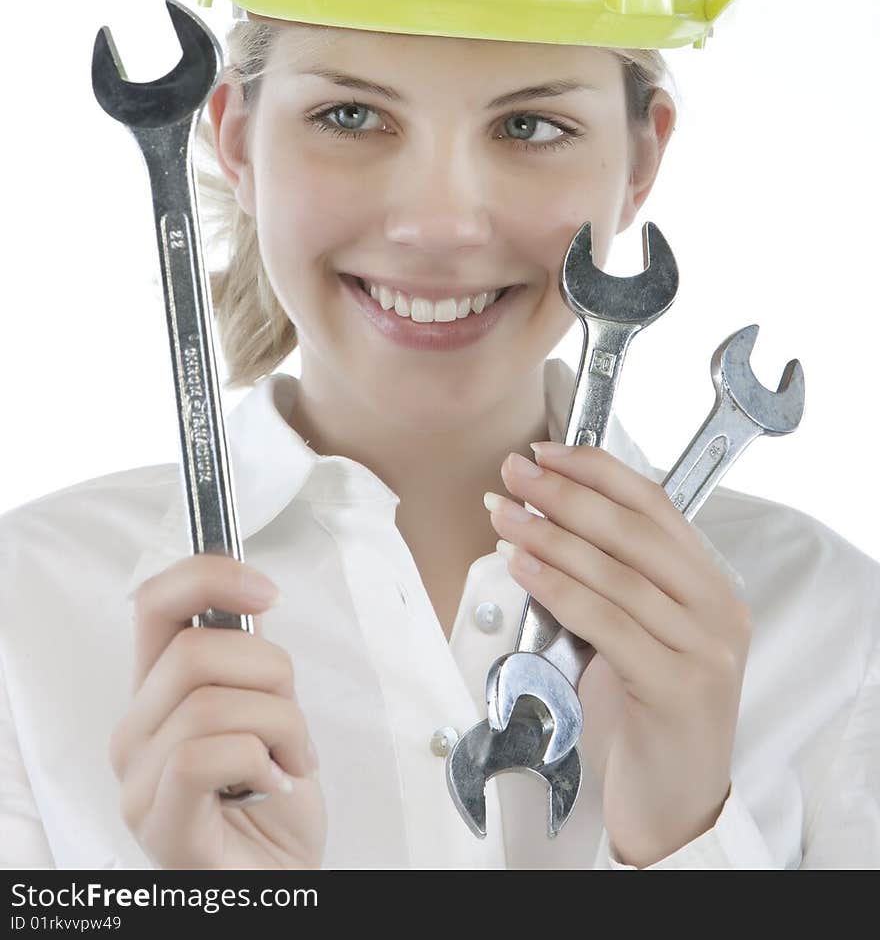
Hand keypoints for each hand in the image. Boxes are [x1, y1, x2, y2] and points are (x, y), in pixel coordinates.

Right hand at [109, 554, 326, 869]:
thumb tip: (254, 600)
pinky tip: (273, 786)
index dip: (210, 577)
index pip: (154, 603)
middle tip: (292, 720)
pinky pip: (203, 756)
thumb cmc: (274, 802)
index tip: (268, 592)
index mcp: (157, 693)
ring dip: (278, 723)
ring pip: (207, 703)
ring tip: (291, 759)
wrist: (280, 879)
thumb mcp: (267, 709)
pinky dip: (259, 760)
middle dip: (270, 672)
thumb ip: (248, 658)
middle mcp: (135, 731)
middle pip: (192, 651)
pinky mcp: (158, 823)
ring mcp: (138, 781)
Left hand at [486, 441, 750, 866]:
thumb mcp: (638, 633)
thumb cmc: (646, 713)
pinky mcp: (680, 688)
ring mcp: (706, 649)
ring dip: (551, 536)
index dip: (597, 470)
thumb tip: (541, 517)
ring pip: (618, 574)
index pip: (655, 504)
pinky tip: (524, 569)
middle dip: (566, 495)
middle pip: (634, 531)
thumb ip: (611, 581)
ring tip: (504, 516)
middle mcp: (719, 610)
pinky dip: (561, 589)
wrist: (678, 803)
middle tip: (512, 475)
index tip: (545, 451)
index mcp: (712, 585)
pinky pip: (610, 624)